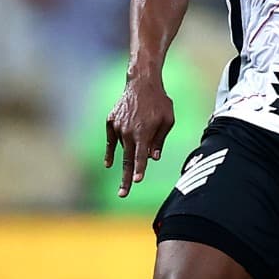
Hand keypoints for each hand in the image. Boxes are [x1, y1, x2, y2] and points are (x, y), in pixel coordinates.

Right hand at [104, 76, 174, 197]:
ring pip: (122, 149)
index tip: (137, 181)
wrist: (141, 83)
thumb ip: (160, 140)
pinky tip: (110, 164)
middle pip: (127, 160)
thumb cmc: (160, 102)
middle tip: (123, 195)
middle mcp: (128, 132)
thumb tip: (153, 158)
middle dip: (126, 178)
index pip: (141, 156)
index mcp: (143, 133)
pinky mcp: (111, 122)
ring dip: (127, 157)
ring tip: (130, 168)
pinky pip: (111, 140)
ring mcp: (117, 127)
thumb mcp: (168, 120)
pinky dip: (111, 151)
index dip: (139, 170)